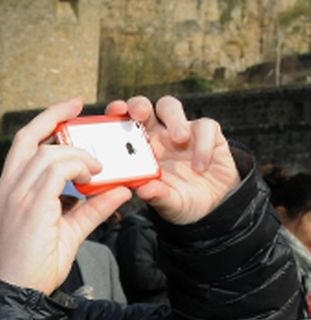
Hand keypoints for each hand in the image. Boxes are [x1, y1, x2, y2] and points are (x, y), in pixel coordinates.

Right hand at [0, 98, 129, 294]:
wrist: (20, 291)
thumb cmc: (36, 266)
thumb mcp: (69, 231)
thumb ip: (93, 209)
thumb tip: (121, 190)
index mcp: (11, 190)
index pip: (24, 144)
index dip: (45, 121)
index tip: (69, 109)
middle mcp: (9, 188)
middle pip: (29, 138)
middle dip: (55, 117)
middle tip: (79, 109)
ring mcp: (17, 196)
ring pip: (48, 154)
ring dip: (77, 154)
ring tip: (97, 167)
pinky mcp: (30, 206)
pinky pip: (57, 171)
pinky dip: (79, 167)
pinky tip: (93, 176)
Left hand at [106, 96, 237, 224]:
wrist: (214, 203)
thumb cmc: (180, 200)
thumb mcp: (168, 204)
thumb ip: (157, 196)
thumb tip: (143, 190)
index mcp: (138, 151)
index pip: (121, 126)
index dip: (116, 114)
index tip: (115, 112)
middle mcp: (156, 136)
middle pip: (143, 107)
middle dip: (138, 105)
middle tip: (140, 114)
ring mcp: (181, 131)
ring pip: (170, 106)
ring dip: (173, 119)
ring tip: (180, 139)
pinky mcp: (208, 133)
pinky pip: (205, 127)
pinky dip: (203, 145)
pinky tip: (200, 166)